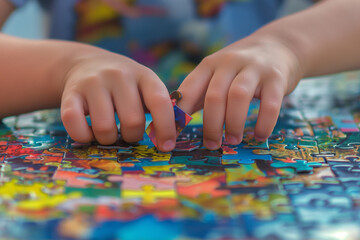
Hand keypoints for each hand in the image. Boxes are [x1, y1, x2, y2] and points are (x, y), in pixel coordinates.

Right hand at [60, 48, 175, 151]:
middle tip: (128, 133)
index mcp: (143, 75)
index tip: (166, 147)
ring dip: (108, 139)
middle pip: (133, 121)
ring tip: (109, 131)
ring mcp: (93, 83)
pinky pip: (75, 126)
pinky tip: (89, 132)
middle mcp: (119, 75)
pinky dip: (84, 137)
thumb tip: (168, 141)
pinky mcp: (70, 94)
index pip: (160, 102)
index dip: (166, 127)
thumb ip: (159, 108)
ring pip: (105, 128)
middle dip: (133, 136)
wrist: (85, 64)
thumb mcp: (145, 87)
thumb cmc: (125, 85)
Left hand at [177, 35, 302, 149]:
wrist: (278, 45)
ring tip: (233, 140)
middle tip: (212, 144)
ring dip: (233, 123)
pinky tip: (260, 135)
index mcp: (209, 65)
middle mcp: (229, 63)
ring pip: (238, 97)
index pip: (189, 89)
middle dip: (211, 125)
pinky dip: (264, 123)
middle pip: (214, 96)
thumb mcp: (216, 74)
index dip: (180, 114)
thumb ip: (198, 95)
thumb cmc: (239, 69)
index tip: (176, 136)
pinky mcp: (276, 77)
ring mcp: (254, 68)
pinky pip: (270, 103)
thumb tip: (174, 125)